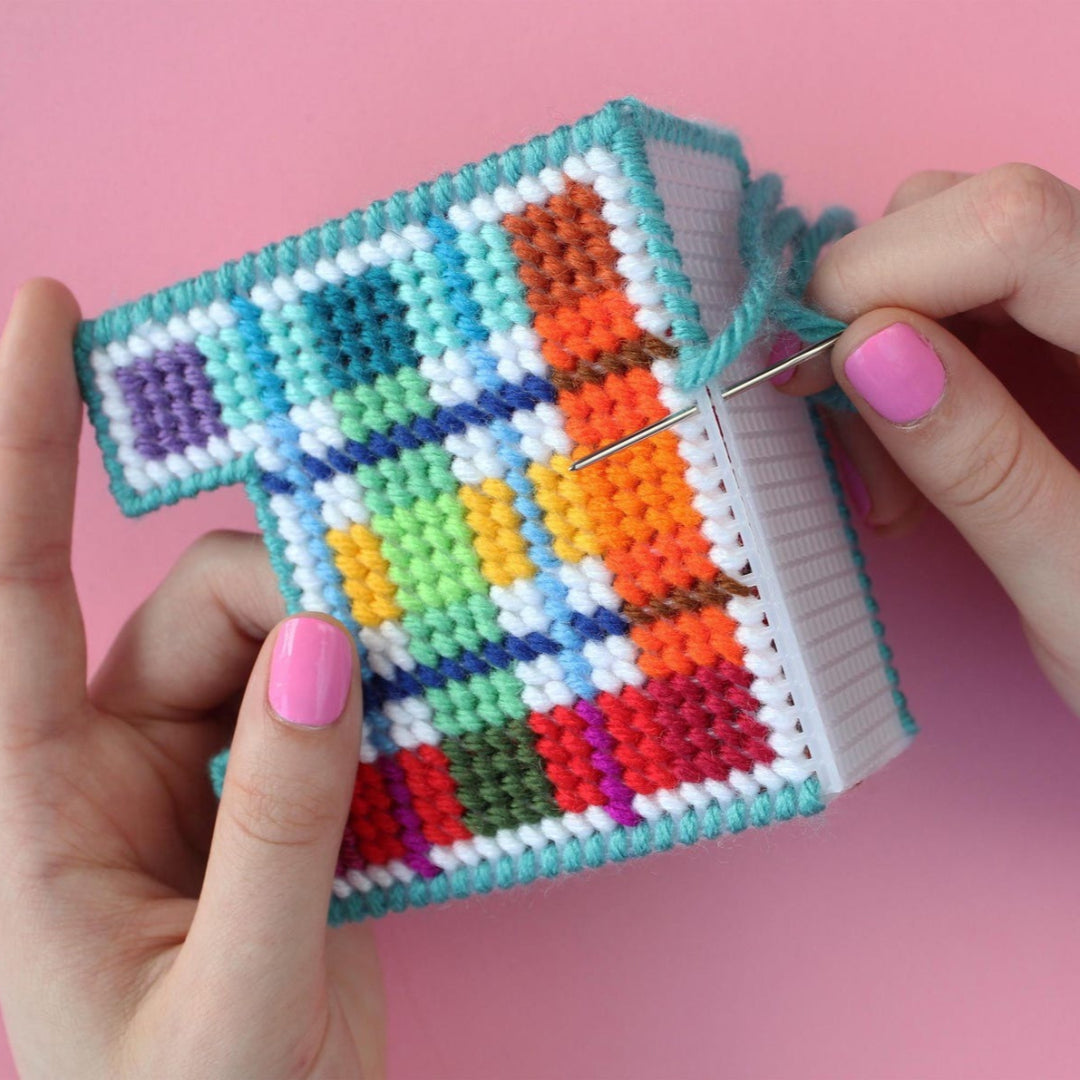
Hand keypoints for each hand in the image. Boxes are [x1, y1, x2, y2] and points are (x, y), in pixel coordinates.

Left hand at [0, 281, 384, 1077]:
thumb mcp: (236, 994)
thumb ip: (281, 823)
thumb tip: (325, 647)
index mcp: (35, 805)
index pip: (3, 590)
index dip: (15, 441)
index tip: (47, 307)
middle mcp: (110, 763)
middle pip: (205, 605)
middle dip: (294, 612)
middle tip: (383, 666)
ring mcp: (202, 773)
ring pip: (284, 643)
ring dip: (355, 669)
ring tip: (412, 735)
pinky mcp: (279, 792)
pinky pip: (334, 698)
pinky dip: (383, 701)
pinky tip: (424, 738)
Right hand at [783, 163, 1079, 711]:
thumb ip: (983, 465)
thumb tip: (862, 349)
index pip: (1012, 225)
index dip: (881, 276)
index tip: (806, 375)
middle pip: (978, 213)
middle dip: (870, 315)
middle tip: (856, 449)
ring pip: (958, 247)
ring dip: (881, 345)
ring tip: (894, 479)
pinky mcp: (1076, 336)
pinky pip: (969, 301)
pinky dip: (909, 363)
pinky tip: (914, 453)